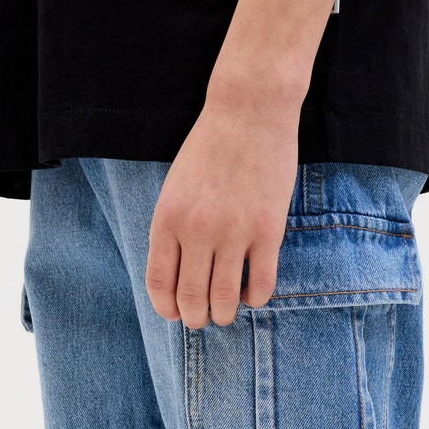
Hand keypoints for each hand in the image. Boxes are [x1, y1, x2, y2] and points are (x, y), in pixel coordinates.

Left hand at [145, 84, 300, 327]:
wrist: (249, 111)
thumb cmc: (209, 148)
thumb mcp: (175, 188)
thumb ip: (172, 230)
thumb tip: (178, 278)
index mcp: (167, 219)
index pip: (160, 284)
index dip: (167, 309)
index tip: (176, 314)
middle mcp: (197, 230)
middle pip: (191, 299)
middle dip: (196, 318)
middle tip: (203, 317)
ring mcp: (234, 232)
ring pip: (224, 298)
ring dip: (224, 314)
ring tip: (226, 311)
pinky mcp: (267, 231)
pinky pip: (261, 284)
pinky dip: (255, 299)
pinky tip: (252, 293)